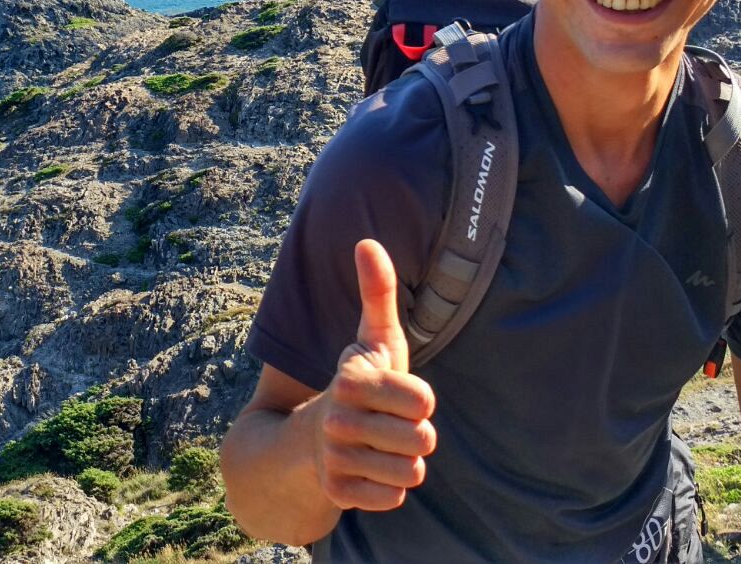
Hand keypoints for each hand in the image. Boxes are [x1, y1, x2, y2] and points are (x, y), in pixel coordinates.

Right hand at [311, 239, 438, 511]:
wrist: (315, 436)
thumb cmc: (363, 382)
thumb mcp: (375, 338)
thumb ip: (378, 292)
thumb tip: (367, 242)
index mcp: (352, 380)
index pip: (425, 401)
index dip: (422, 400)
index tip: (402, 394)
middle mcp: (338, 420)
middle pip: (422, 440)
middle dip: (419, 434)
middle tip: (396, 424)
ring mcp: (334, 458)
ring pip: (411, 472)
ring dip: (406, 462)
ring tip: (385, 446)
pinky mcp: (337, 491)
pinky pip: (394, 499)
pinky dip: (390, 489)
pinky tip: (373, 470)